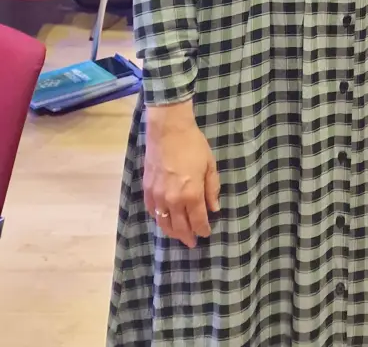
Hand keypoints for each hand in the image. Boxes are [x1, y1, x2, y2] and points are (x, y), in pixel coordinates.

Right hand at [143, 101, 219, 247]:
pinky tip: (165, 220)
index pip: (198, 221)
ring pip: (164, 223)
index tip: (206, 234)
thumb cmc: (193, 146)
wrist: (168, 131)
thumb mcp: (210, 166)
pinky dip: (159, 219)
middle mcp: (173, 200)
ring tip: (179, 236)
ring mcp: (157, 197)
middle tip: (193, 242)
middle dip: (187, 236)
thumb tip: (214, 208)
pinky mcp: (146, 190)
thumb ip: (212, 189)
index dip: (203, 230)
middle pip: (180, 227)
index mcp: (191, 195)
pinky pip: (152, 212)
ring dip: (172, 232)